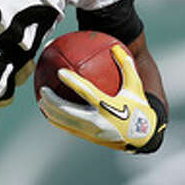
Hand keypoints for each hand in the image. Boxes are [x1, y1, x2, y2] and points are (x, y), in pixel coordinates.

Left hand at [38, 45, 162, 151]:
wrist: (143, 137)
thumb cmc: (139, 108)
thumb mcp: (135, 87)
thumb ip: (126, 66)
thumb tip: (116, 47)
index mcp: (108, 106)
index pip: (86, 92)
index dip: (72, 81)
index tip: (60, 71)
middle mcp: (97, 120)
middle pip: (68, 111)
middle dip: (52, 101)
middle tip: (43, 89)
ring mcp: (91, 131)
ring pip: (64, 122)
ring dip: (50, 111)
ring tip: (41, 100)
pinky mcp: (88, 137)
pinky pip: (68, 128)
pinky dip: (57, 120)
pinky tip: (49, 112)